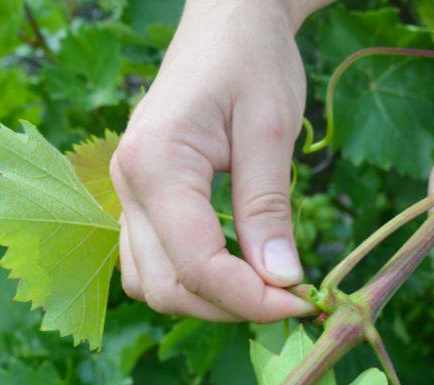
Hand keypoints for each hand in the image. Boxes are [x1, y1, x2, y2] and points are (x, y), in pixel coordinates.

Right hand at [110, 0, 328, 321]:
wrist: (227, 20)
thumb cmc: (252, 60)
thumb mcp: (271, 129)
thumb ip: (268, 208)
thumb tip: (282, 280)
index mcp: (157, 164)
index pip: (197, 264)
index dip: (252, 298)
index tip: (305, 302)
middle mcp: (128, 185)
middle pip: (167, 287)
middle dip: (231, 307)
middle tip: (293, 299)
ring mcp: (129, 193)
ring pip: (152, 284)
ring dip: (208, 301)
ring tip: (267, 290)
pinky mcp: (143, 198)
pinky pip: (153, 262)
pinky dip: (192, 281)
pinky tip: (236, 270)